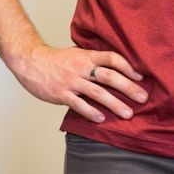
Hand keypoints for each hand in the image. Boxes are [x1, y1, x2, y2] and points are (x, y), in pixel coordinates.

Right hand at [8, 44, 145, 122]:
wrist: (30, 62)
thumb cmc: (56, 60)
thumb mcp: (77, 54)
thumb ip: (94, 60)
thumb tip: (116, 68)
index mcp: (86, 56)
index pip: (111, 58)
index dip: (127, 66)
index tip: (140, 76)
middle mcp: (80, 67)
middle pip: (109, 76)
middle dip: (128, 87)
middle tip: (143, 98)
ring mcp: (70, 81)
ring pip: (97, 93)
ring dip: (115, 103)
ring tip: (128, 113)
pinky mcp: (60, 94)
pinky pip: (78, 104)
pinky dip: (90, 112)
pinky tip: (101, 118)